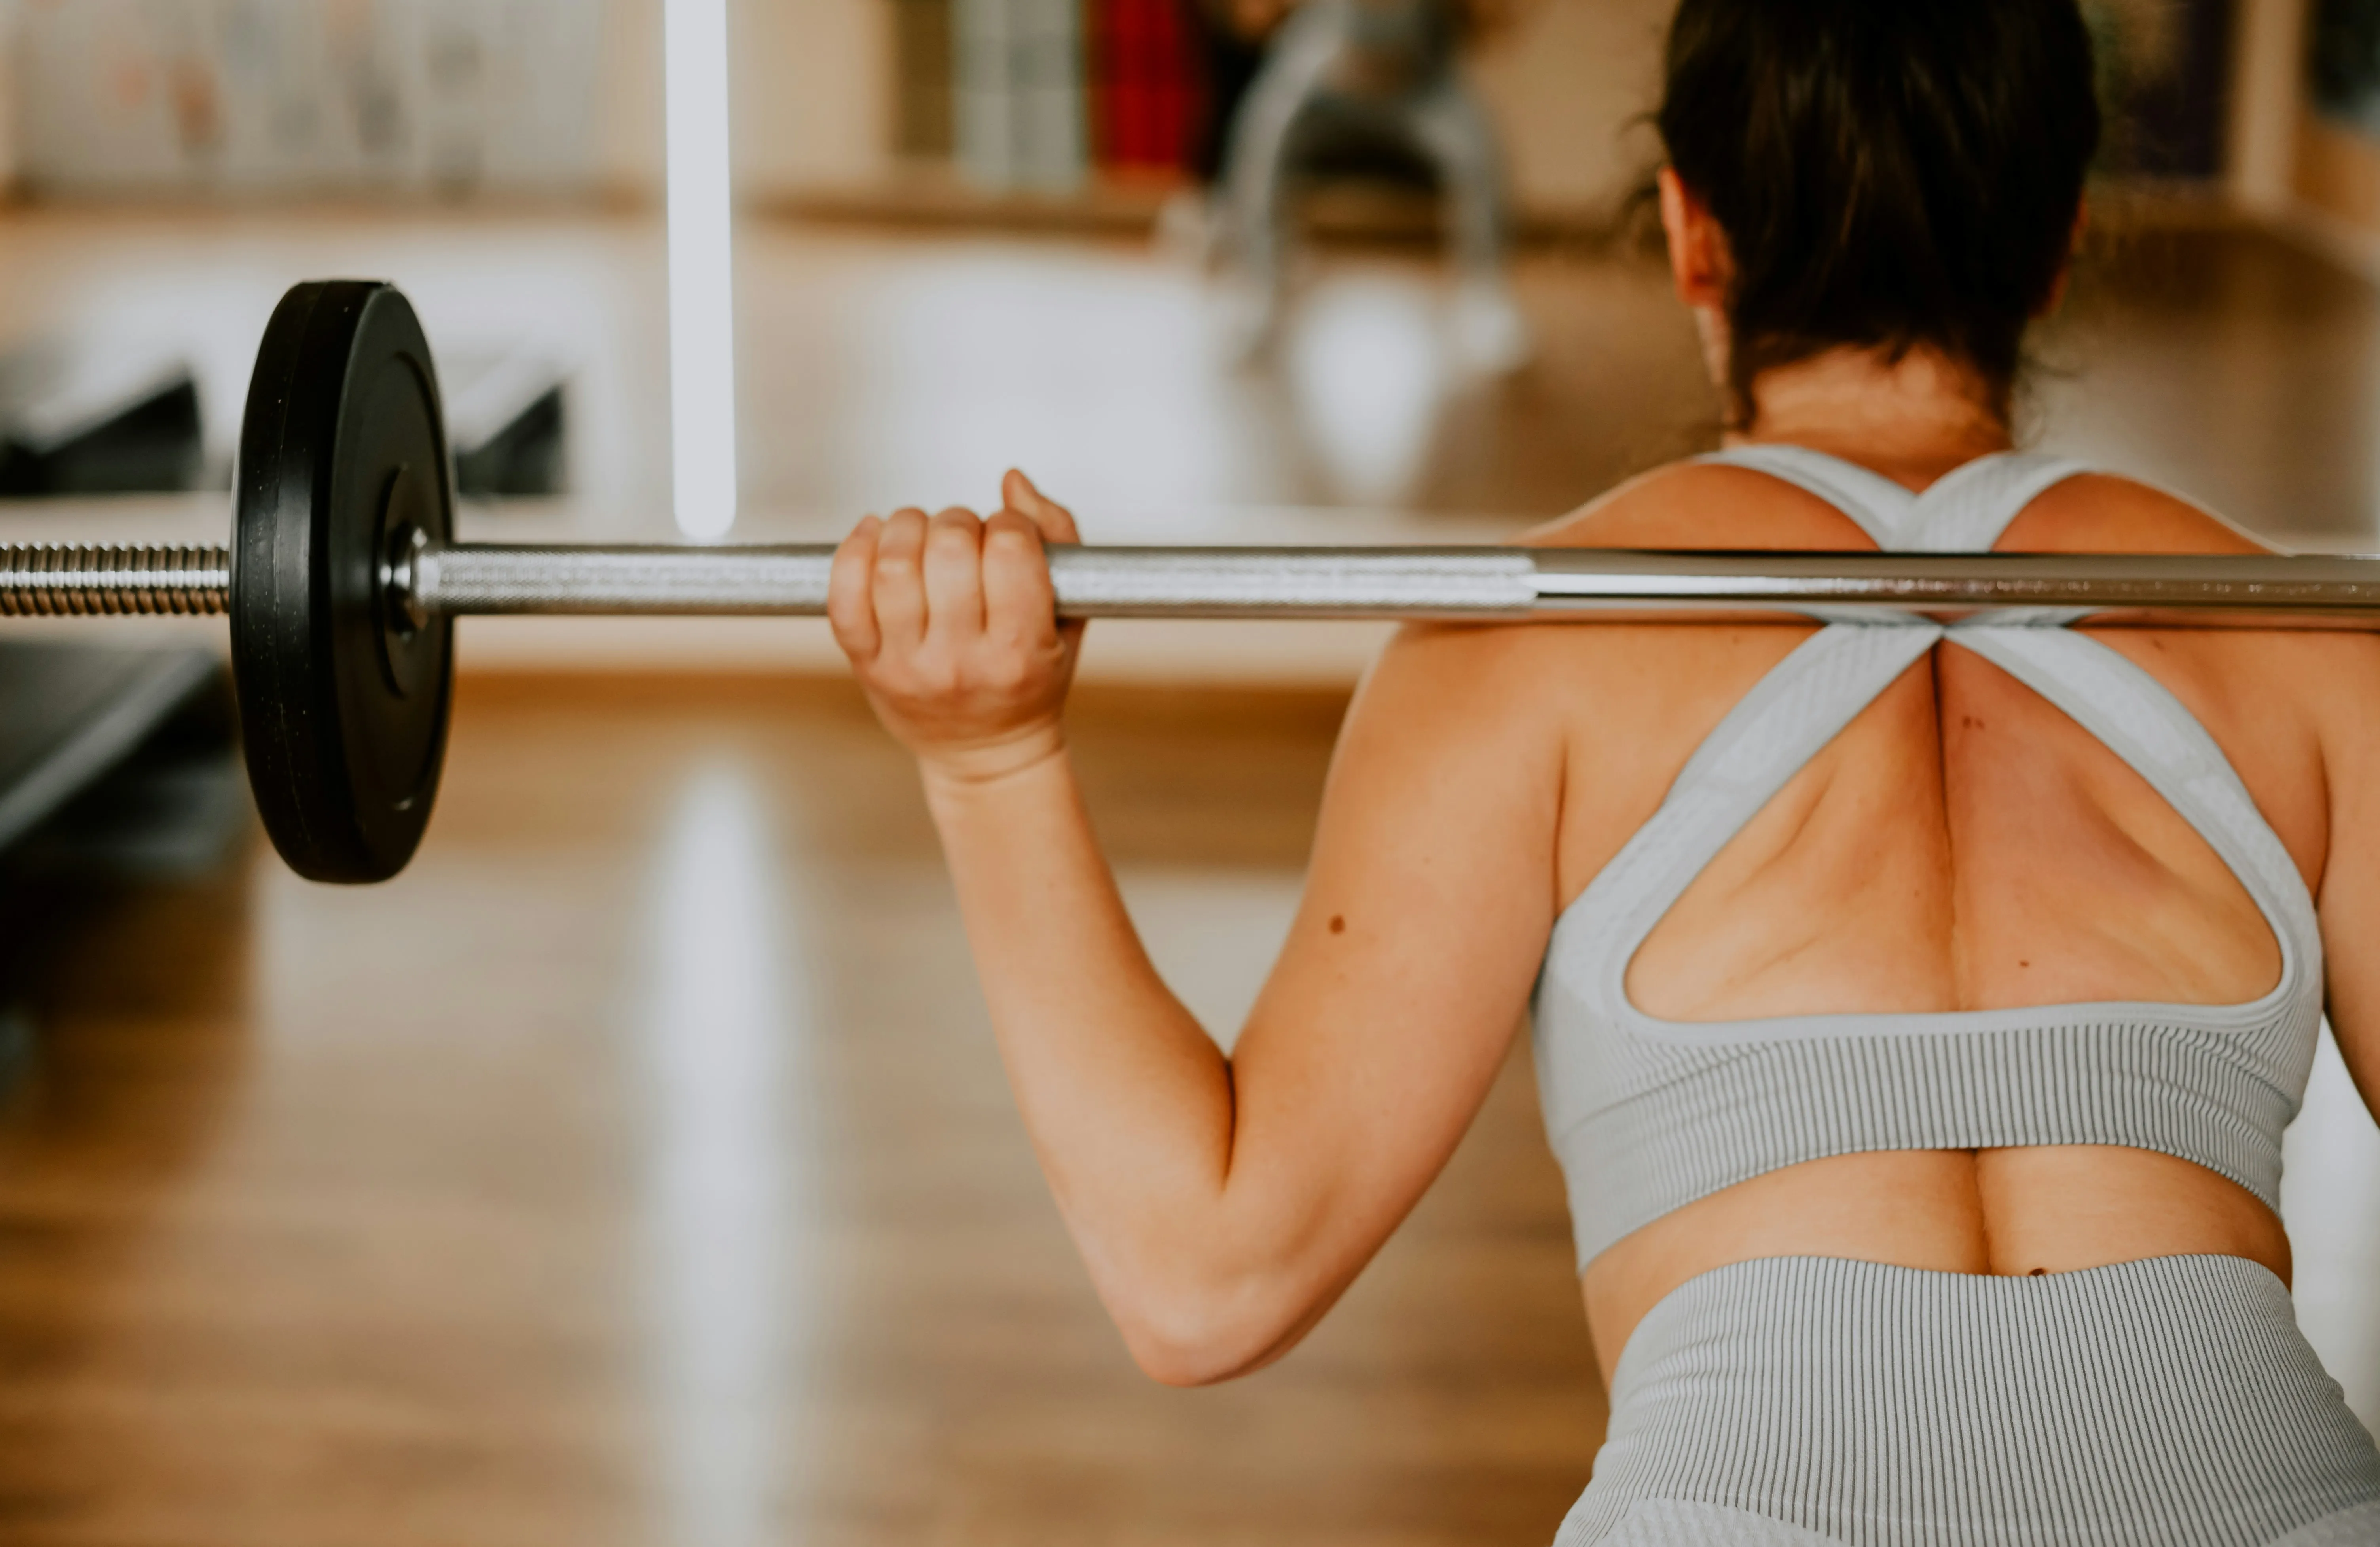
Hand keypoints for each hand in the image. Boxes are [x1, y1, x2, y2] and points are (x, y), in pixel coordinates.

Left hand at [829, 470, 1085, 783]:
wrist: (986, 754)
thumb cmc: (1031, 680)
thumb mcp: (1068, 619)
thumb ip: (1057, 540)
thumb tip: (1012, 481)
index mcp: (1020, 652)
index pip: (1010, 548)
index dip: (1008, 523)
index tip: (1008, 535)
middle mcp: (961, 662)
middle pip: (948, 548)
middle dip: (957, 521)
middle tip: (964, 537)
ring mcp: (908, 666)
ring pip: (892, 564)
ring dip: (906, 526)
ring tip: (921, 534)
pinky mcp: (866, 665)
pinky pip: (843, 595)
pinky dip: (853, 551)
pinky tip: (875, 537)